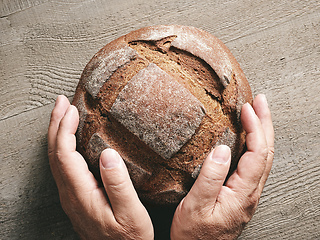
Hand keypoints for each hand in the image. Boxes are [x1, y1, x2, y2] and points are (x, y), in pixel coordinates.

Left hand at [48, 95, 153, 239]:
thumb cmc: (129, 238)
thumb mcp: (130, 213)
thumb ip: (118, 184)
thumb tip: (108, 153)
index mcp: (81, 194)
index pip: (65, 155)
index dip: (65, 129)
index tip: (71, 109)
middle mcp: (70, 194)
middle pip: (54, 154)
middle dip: (56, 125)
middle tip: (60, 102)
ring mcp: (71, 196)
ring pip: (56, 159)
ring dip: (57, 134)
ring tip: (63, 115)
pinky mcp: (76, 197)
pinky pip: (63, 166)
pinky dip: (63, 147)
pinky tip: (69, 140)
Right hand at [170, 94, 273, 239]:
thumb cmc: (194, 233)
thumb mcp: (196, 205)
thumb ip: (210, 177)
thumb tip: (222, 149)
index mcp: (242, 193)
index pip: (256, 153)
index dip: (254, 127)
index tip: (247, 108)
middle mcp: (250, 192)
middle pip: (266, 152)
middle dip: (265, 123)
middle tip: (260, 101)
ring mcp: (247, 193)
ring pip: (262, 157)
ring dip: (262, 132)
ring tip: (257, 114)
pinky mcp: (241, 193)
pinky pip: (254, 163)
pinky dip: (254, 144)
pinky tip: (247, 138)